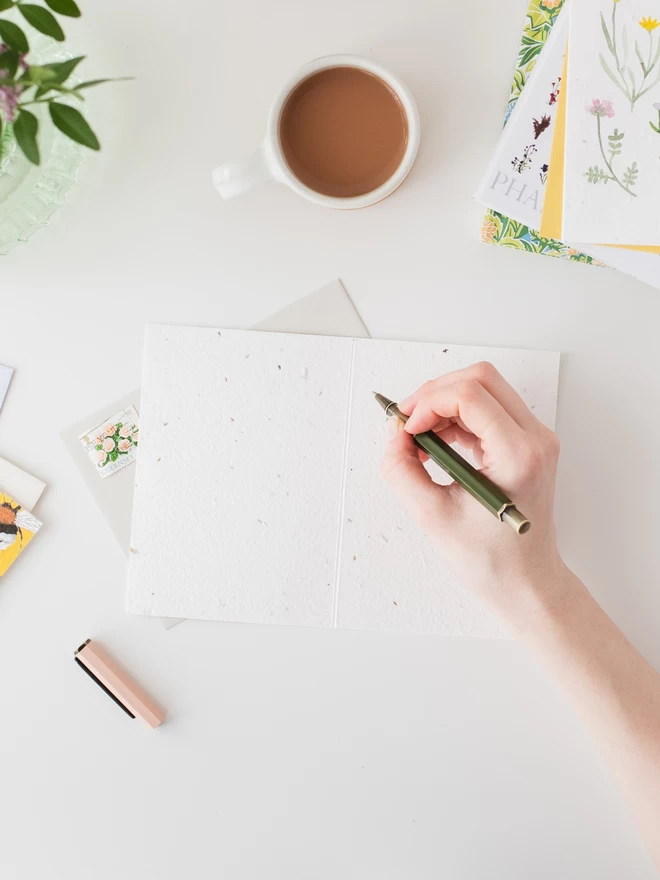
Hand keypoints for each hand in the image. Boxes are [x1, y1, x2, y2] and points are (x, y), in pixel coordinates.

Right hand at [380, 362, 569, 626]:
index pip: (470, 396)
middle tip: (406, 423)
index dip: (429, 404)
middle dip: (435, 394)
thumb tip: (393, 435)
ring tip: (419, 439)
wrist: (526, 583)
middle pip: (480, 378)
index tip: (407, 430)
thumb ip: (402, 470)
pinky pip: (489, 409)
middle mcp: (535, 440)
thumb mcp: (432, 516)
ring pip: (485, 388)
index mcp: (518, 457)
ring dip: (444, 404)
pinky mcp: (527, 444)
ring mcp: (535, 440)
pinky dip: (457, 417)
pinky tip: (437, 444)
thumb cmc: (490, 560)